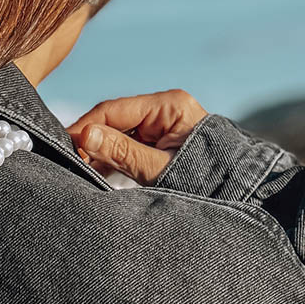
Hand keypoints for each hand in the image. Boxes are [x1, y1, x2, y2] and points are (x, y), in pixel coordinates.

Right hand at [65, 90, 207, 184]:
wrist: (239, 197)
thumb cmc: (205, 182)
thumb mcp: (159, 169)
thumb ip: (123, 152)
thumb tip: (86, 135)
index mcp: (169, 106)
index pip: (114, 110)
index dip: (86, 127)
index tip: (65, 145)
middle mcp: (164, 111)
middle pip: (115, 121)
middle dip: (92, 142)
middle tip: (70, 163)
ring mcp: (162, 128)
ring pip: (120, 136)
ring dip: (101, 154)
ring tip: (82, 172)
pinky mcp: (161, 145)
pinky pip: (130, 148)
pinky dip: (114, 161)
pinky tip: (98, 174)